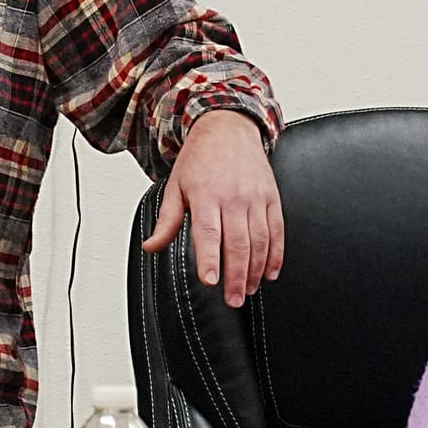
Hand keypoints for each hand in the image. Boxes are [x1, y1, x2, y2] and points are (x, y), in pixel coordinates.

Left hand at [141, 109, 284, 307]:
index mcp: (206, 195)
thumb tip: (150, 247)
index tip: (210, 281)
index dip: (209, 259)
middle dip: (236, 276)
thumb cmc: (199, 159)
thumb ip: (167, 221)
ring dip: (256, 270)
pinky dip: (276, 255)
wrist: (227, 128)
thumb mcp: (175, 186)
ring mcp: (256, 197)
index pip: (208, 233)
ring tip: (249, 291)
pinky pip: (277, 230)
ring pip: (260, 240)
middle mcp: (233, 197)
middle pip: (238, 243)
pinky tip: (270, 273)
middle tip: (233, 299)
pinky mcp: (272, 197)